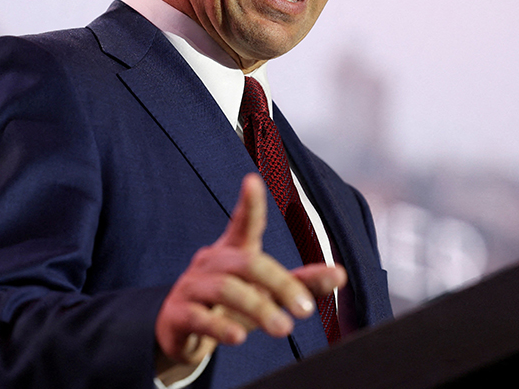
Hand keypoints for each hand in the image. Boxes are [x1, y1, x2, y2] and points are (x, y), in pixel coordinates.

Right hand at [155, 173, 346, 368]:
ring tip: (283, 329)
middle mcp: (210, 262)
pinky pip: (198, 316)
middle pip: (247, 263)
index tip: (252, 180)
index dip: (249, 203)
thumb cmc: (231, 307)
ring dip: (258, 308)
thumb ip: (301, 284)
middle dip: (279, 284)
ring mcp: (191, 287)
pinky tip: (238, 337)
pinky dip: (221, 326)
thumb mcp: (266, 294)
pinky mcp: (177, 315)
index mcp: (232, 250)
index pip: (242, 223)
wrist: (183, 336)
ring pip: (225, 288)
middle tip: (306, 311)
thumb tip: (341, 275)